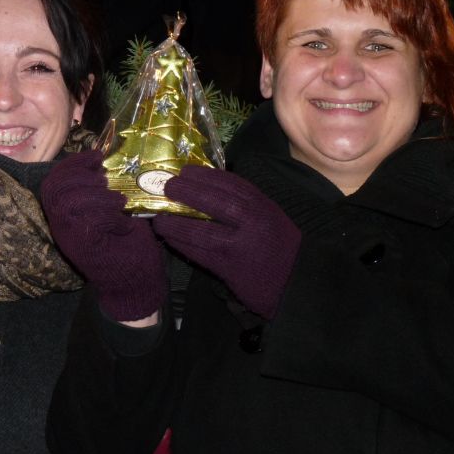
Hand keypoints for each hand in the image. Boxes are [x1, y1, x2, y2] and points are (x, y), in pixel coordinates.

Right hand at [41, 150, 164, 321]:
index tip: (97, 155)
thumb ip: (106, 188)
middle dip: (82, 175)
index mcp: (66, 212)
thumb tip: (108, 162)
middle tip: (106, 180)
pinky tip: (123, 224)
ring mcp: (68, 237)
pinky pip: (87, 219)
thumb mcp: (117, 208)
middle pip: (55, 187)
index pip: (54, 181)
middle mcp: (60, 224)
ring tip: (120, 203)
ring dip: (98, 196)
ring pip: (69, 201)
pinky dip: (109, 216)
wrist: (136, 280)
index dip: (73, 163)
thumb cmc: (129, 243)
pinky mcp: (81, 247)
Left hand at [153, 166, 299, 318]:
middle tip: (167, 186)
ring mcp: (240, 246)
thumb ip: (245, 204)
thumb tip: (208, 188)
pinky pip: (199, 253)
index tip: (186, 170)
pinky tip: (169, 238)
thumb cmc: (279, 247)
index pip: (231, 184)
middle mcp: (252, 222)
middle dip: (188, 192)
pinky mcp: (229, 268)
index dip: (205, 176)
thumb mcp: (270, 217)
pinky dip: (181, 244)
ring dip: (175, 222)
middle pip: (215, 202)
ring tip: (157, 216)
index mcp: (263, 206)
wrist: (295, 283)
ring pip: (201, 230)